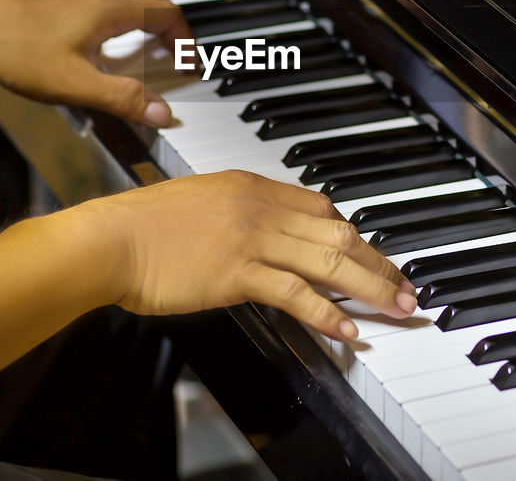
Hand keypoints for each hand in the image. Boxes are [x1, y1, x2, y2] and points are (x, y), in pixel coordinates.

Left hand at [0, 0, 190, 126]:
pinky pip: (100, 3)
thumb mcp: (75, 84)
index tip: (191, 62)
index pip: (167, 14)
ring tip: (142, 48)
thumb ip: (122, 99)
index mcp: (111, 11)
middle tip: (174, 49)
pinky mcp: (55, 2)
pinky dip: (115, 20)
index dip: (186, 39)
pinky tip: (96, 48)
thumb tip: (162, 113)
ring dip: (143, 17)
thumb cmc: (14, 49)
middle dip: (171, 20)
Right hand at [97, 171, 417, 340]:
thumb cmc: (141, 225)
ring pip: (329, 262)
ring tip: (398, 307)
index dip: (350, 233)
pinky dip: (329, 313)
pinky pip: (297, 294)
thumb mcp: (196, 201)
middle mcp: (260, 207)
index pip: (319, 207)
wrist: (110, 239)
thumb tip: (254, 234)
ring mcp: (252, 239)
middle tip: (405, 283)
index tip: (368, 253)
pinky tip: (350, 330)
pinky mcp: (239, 274)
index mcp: (251, 185)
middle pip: (338, 233)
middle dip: (378, 261)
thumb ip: (233, 213)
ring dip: (372, 287)